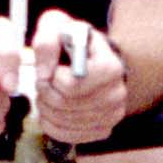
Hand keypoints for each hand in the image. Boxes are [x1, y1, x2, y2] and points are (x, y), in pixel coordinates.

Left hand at [30, 10, 128, 142]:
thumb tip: (44, 73)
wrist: (95, 60)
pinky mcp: (104, 130)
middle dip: (45, 93)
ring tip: (48, 94)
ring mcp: (112, 115)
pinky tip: (52, 110)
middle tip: (44, 83)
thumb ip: (46, 42)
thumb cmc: (73, 42)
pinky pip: (68, 135)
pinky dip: (52, 124)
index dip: (51, 78)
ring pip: (63, 121)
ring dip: (46, 108)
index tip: (51, 69)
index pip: (70, 85)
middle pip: (65, 105)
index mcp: (110, 68)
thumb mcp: (58, 27)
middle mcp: (117, 94)